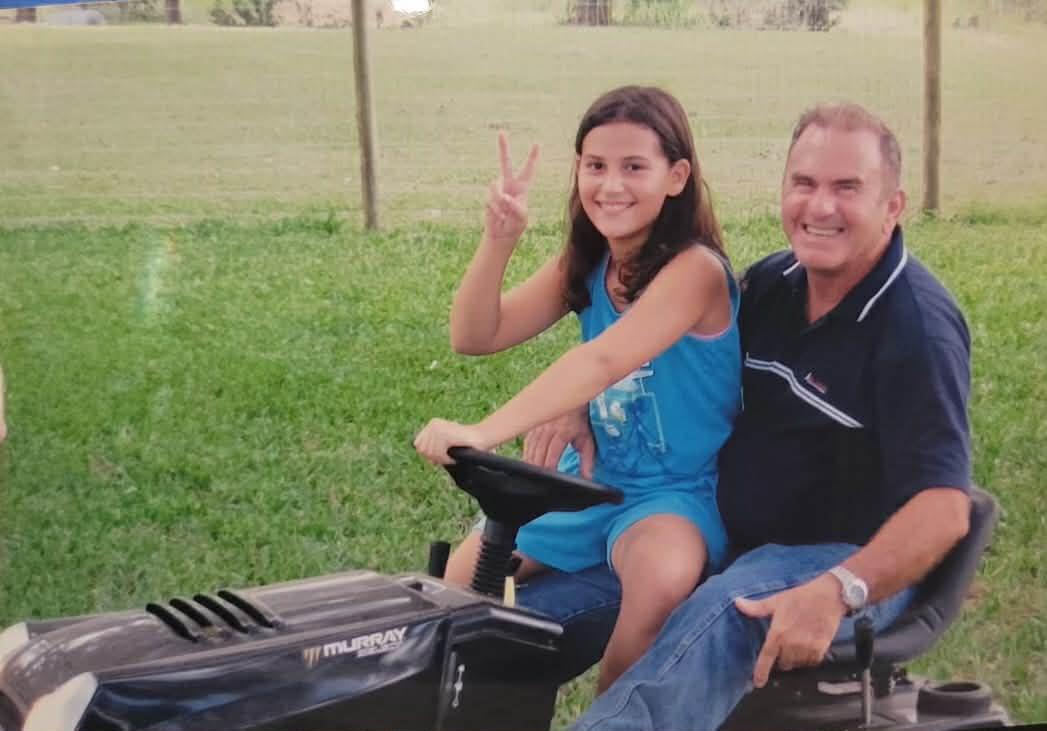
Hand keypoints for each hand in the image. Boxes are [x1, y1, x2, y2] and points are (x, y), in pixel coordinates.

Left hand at [414, 418, 490, 465]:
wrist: (482, 438)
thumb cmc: (466, 444)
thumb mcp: (445, 445)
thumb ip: (433, 449)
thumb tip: (425, 456)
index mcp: (432, 424)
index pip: (418, 445)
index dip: (428, 454)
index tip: (442, 455)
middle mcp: (433, 424)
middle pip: (422, 450)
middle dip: (435, 457)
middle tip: (449, 456)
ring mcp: (437, 428)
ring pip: (430, 453)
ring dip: (442, 459)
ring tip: (453, 455)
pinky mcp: (444, 434)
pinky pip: (438, 454)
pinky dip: (445, 459)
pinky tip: (454, 456)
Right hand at [484, 131, 539, 245]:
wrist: (501, 234)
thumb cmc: (515, 225)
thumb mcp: (521, 217)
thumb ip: (515, 206)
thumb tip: (505, 197)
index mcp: (522, 187)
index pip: (529, 170)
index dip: (532, 157)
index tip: (537, 143)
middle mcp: (509, 185)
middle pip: (505, 163)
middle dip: (503, 148)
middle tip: (501, 132)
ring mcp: (498, 190)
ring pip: (496, 189)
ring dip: (501, 204)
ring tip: (505, 215)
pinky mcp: (488, 197)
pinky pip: (491, 199)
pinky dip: (496, 209)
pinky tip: (499, 216)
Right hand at [523, 406, 594, 478]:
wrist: (572, 399)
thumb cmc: (579, 421)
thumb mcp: (587, 440)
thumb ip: (587, 461)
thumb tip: (587, 477)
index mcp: (563, 432)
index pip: (553, 451)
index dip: (550, 465)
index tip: (550, 476)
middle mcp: (549, 428)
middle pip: (539, 451)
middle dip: (537, 466)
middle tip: (538, 478)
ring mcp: (540, 426)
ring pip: (531, 446)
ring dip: (530, 460)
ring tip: (530, 473)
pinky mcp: (534, 425)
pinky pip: (527, 441)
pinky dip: (526, 452)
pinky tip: (526, 460)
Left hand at [734, 573, 848, 687]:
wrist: (829, 596)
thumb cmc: (801, 597)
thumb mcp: (776, 600)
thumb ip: (756, 608)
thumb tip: (737, 603)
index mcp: (778, 633)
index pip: (766, 658)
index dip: (761, 672)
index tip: (758, 682)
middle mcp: (791, 644)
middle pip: (783, 664)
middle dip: (781, 658)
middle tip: (785, 645)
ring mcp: (807, 648)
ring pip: (797, 664)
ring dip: (795, 658)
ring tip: (798, 642)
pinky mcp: (821, 649)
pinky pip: (811, 662)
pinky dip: (808, 658)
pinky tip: (808, 645)